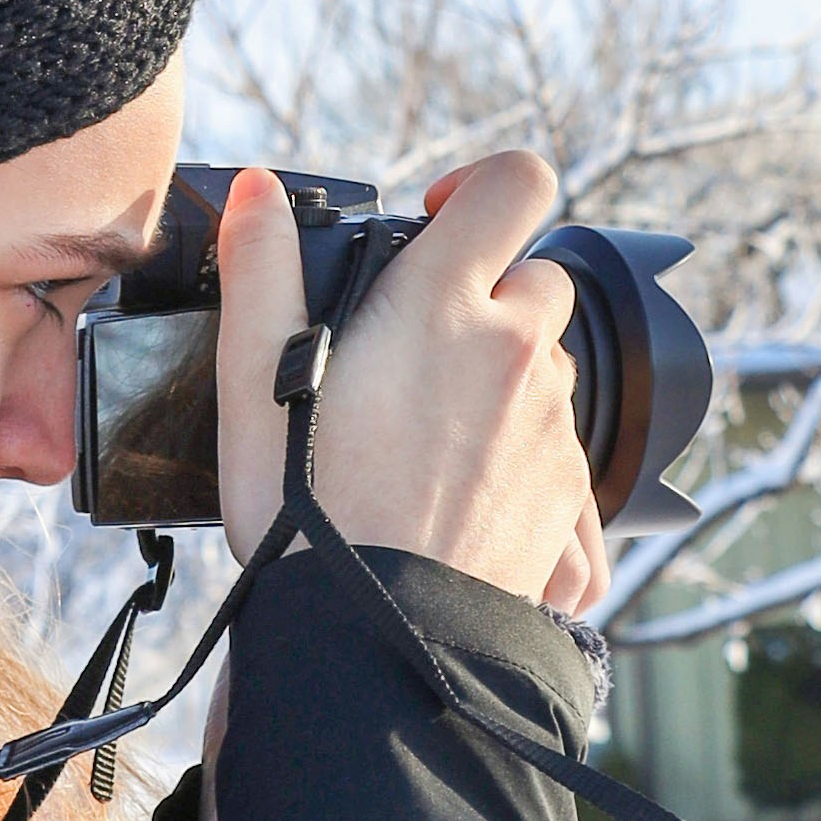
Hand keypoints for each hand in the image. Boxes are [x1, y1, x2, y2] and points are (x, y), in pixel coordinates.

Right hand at [212, 155, 606, 617]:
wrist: (374, 638)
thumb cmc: (305, 513)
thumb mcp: (251, 383)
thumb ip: (260, 269)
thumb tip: (259, 193)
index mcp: (444, 303)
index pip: (518, 181)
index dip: (482, 186)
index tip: (441, 222)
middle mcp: (517, 352)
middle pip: (536, 279)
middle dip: (487, 299)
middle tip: (415, 353)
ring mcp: (552, 424)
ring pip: (545, 366)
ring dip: (500, 379)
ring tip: (423, 438)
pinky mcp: (568, 491)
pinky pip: (556, 444)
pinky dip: (515, 453)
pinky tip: (454, 491)